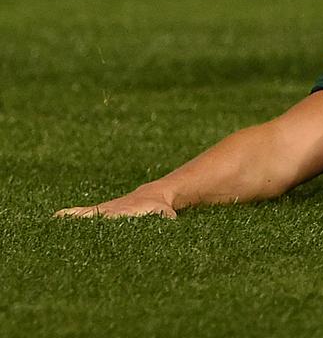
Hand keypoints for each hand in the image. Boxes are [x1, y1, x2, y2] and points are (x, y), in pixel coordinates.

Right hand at [55, 188, 176, 218]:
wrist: (154, 195)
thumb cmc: (160, 208)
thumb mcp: (166, 214)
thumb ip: (166, 218)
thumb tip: (169, 220)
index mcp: (124, 213)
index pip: (109, 219)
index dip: (99, 223)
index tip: (88, 227)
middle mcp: (110, 211)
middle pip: (92, 217)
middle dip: (78, 224)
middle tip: (60, 230)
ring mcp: (103, 210)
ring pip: (84, 214)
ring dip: (70, 219)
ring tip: (50, 225)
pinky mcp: (100, 210)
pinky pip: (82, 212)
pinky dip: (69, 214)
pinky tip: (54, 218)